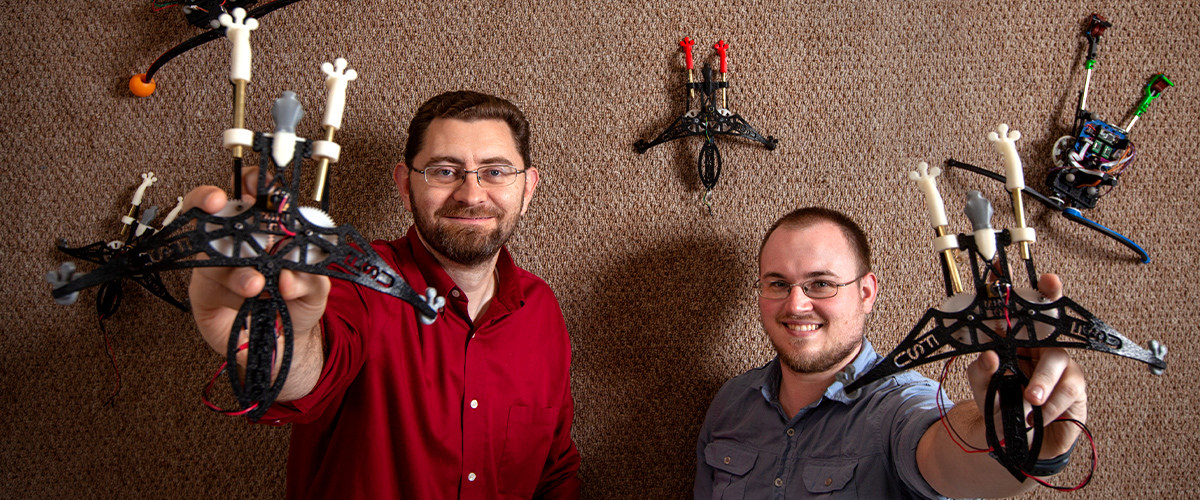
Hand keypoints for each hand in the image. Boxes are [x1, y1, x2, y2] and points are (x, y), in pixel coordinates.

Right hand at [182, 169, 329, 398]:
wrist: (284, 343)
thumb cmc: (297, 303)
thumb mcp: (317, 290)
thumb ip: (310, 280)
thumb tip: (288, 278)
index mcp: (266, 229)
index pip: (252, 193)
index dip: (250, 181)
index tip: (255, 182)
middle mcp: (237, 241)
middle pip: (213, 208)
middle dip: (211, 200)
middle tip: (221, 202)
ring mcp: (217, 265)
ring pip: (208, 250)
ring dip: (231, 264)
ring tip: (256, 283)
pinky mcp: (204, 292)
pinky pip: (207, 285)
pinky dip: (230, 290)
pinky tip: (249, 296)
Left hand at [965, 273, 1087, 457]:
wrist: (1018, 444)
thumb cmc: (1002, 407)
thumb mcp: (983, 390)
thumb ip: (981, 373)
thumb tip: (988, 356)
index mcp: (1016, 342)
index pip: (1023, 312)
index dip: (1033, 291)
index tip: (1036, 274)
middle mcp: (1040, 348)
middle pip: (1051, 320)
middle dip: (1052, 302)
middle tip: (1051, 287)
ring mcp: (1060, 366)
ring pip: (1058, 359)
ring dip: (1043, 380)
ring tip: (1030, 400)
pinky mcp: (1075, 388)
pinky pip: (1068, 388)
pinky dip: (1051, 404)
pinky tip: (1040, 415)